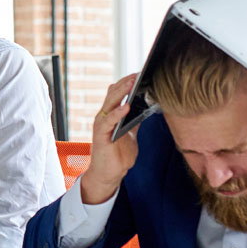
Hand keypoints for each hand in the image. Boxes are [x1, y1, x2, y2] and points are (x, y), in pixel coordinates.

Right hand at [80, 74, 139, 204]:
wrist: (109, 175)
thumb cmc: (118, 156)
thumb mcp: (131, 135)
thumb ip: (134, 122)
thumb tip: (146, 109)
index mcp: (111, 115)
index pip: (117, 93)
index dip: (127, 83)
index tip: (140, 73)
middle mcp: (104, 117)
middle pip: (113, 94)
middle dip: (125, 83)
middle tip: (138, 74)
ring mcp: (101, 125)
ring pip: (109, 103)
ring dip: (121, 92)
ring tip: (132, 83)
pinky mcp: (100, 135)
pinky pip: (108, 121)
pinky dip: (117, 112)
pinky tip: (126, 106)